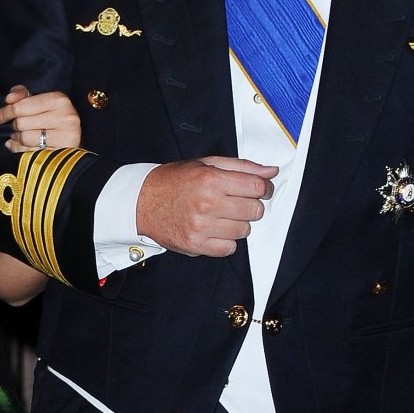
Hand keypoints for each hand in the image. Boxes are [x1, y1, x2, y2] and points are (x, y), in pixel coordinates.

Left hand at [0, 85, 80, 151]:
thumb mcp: (41, 101)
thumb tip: (9, 98)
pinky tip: (24, 147)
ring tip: (22, 137)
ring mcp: (66, 136)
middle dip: (14, 127)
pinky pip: (31, 153)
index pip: (21, 106)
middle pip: (21, 123)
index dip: (5, 112)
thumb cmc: (53, 117)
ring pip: (25, 138)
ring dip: (18, 139)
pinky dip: (23, 150)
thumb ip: (22, 95)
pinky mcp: (61, 152)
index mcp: (59, 100)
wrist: (73, 138)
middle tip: (16, 128)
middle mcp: (65, 117)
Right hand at [136, 157, 277, 256]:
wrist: (142, 202)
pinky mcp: (196, 245)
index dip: (263, 188)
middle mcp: (207, 203)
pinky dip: (226, 240)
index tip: (260, 189)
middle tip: (237, 201)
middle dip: (251, 205)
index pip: (257, 187)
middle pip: (254, 210)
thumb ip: (242, 167)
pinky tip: (215, 229)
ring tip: (222, 214)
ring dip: (238, 223)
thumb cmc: (175, 181)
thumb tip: (271, 171)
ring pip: (244, 231)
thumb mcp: (206, 164)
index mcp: (211, 179)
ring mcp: (201, 227)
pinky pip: (229, 248)